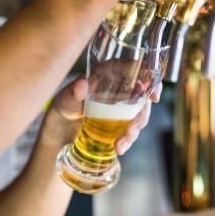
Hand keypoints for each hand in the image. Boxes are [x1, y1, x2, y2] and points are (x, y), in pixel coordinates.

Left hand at [40, 77, 161, 153]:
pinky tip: (120, 147)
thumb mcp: (64, 101)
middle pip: (142, 94)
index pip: (132, 68)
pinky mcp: (122, 122)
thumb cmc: (62, 109)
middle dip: (142, 114)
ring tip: (120, 144)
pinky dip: (129, 139)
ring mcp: (123, 105)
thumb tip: (81, 84)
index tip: (153, 94)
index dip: (147, 77)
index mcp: (107, 73)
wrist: (60, 134)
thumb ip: (73, 93)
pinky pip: (132, 128)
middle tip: (132, 130)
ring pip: (140, 113)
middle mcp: (119, 86)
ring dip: (134, 130)